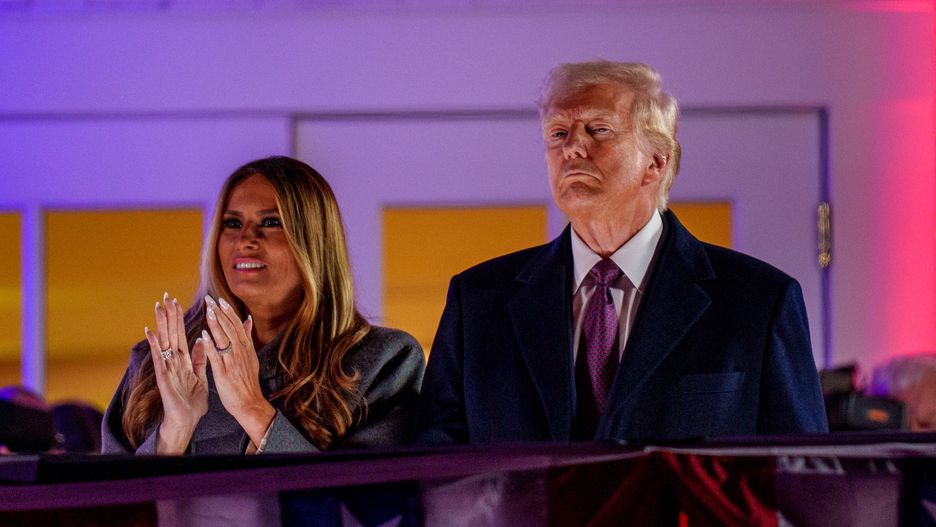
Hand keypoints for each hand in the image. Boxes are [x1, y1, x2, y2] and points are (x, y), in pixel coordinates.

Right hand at [146, 292, 208, 454]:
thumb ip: (199, 359)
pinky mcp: (164, 377)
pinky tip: (150, 332)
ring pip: (164, 342)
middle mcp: (173, 361)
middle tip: (165, 296)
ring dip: (161, 324)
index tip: (176, 301)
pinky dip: (155, 345)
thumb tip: (201, 340)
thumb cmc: (192, 401)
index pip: (180, 334)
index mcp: (183, 360)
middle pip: (171, 334)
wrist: (187, 420)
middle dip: (169, 315)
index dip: (178, 318)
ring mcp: (167, 368)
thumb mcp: (200, 376)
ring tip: (158, 307)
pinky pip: (159, 358)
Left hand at [202, 296, 275, 447]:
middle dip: (220, 313)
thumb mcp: (251, 356)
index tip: (220, 300)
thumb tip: (247, 319)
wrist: (249, 402)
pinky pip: (216, 356)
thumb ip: (247, 337)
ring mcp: (232, 362)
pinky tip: (203, 335)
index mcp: (246, 348)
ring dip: (216, 324)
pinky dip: (210, 345)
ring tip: (208, 311)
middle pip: (230, 328)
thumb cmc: (247, 381)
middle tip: (210, 299)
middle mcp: (240, 352)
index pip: (236, 325)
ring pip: (224, 339)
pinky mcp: (224, 373)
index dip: (228, 312)